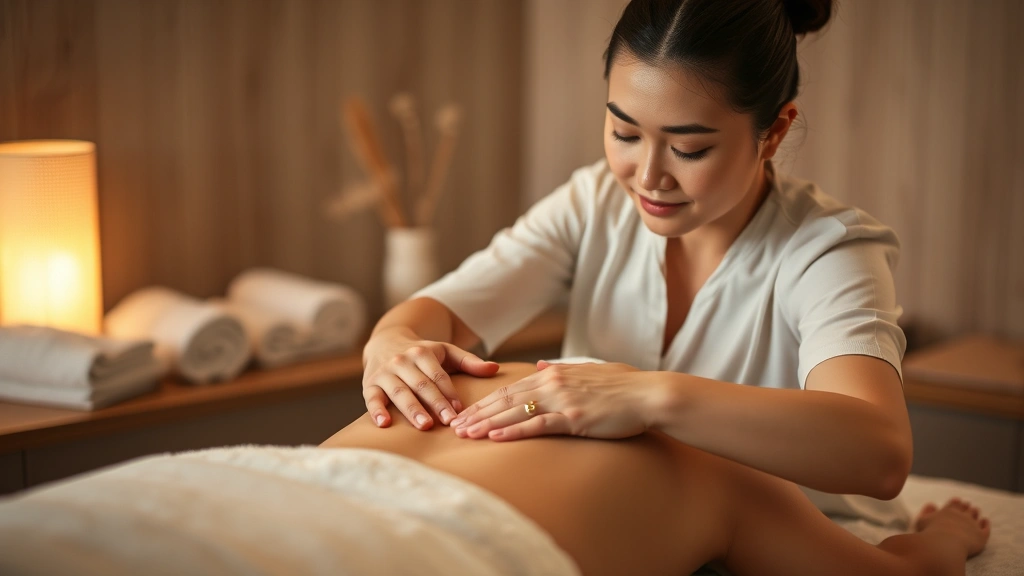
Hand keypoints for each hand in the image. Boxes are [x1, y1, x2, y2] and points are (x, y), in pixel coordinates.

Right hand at [362, 331, 498, 429]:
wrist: (384, 342)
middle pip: (421, 384)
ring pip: (399, 392)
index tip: (461, 411)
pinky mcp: (369, 385)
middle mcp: (402, 361)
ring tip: (425, 425)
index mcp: (422, 352)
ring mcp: (384, 373)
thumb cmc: (422, 353)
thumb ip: (469, 361)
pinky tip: (384, 424)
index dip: (450, 393)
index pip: (438, 376)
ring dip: (411, 409)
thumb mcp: (444, 352)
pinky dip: (376, 410)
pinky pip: (372, 398)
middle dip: (435, 404)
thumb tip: (495, 368)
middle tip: (449, 422)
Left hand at [451, 361, 647, 440]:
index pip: (511, 388)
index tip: (466, 412)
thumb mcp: (590, 370)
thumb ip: (562, 369)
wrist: (649, 394)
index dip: (485, 401)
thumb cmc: (624, 386)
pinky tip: (495, 438)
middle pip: (505, 399)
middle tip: (453, 426)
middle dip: (477, 413)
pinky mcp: (574, 418)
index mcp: (554, 373)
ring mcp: (563, 400)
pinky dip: (514, 430)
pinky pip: (537, 425)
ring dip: (486, 423)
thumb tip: (541, 365)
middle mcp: (553, 383)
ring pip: (515, 411)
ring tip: (465, 434)